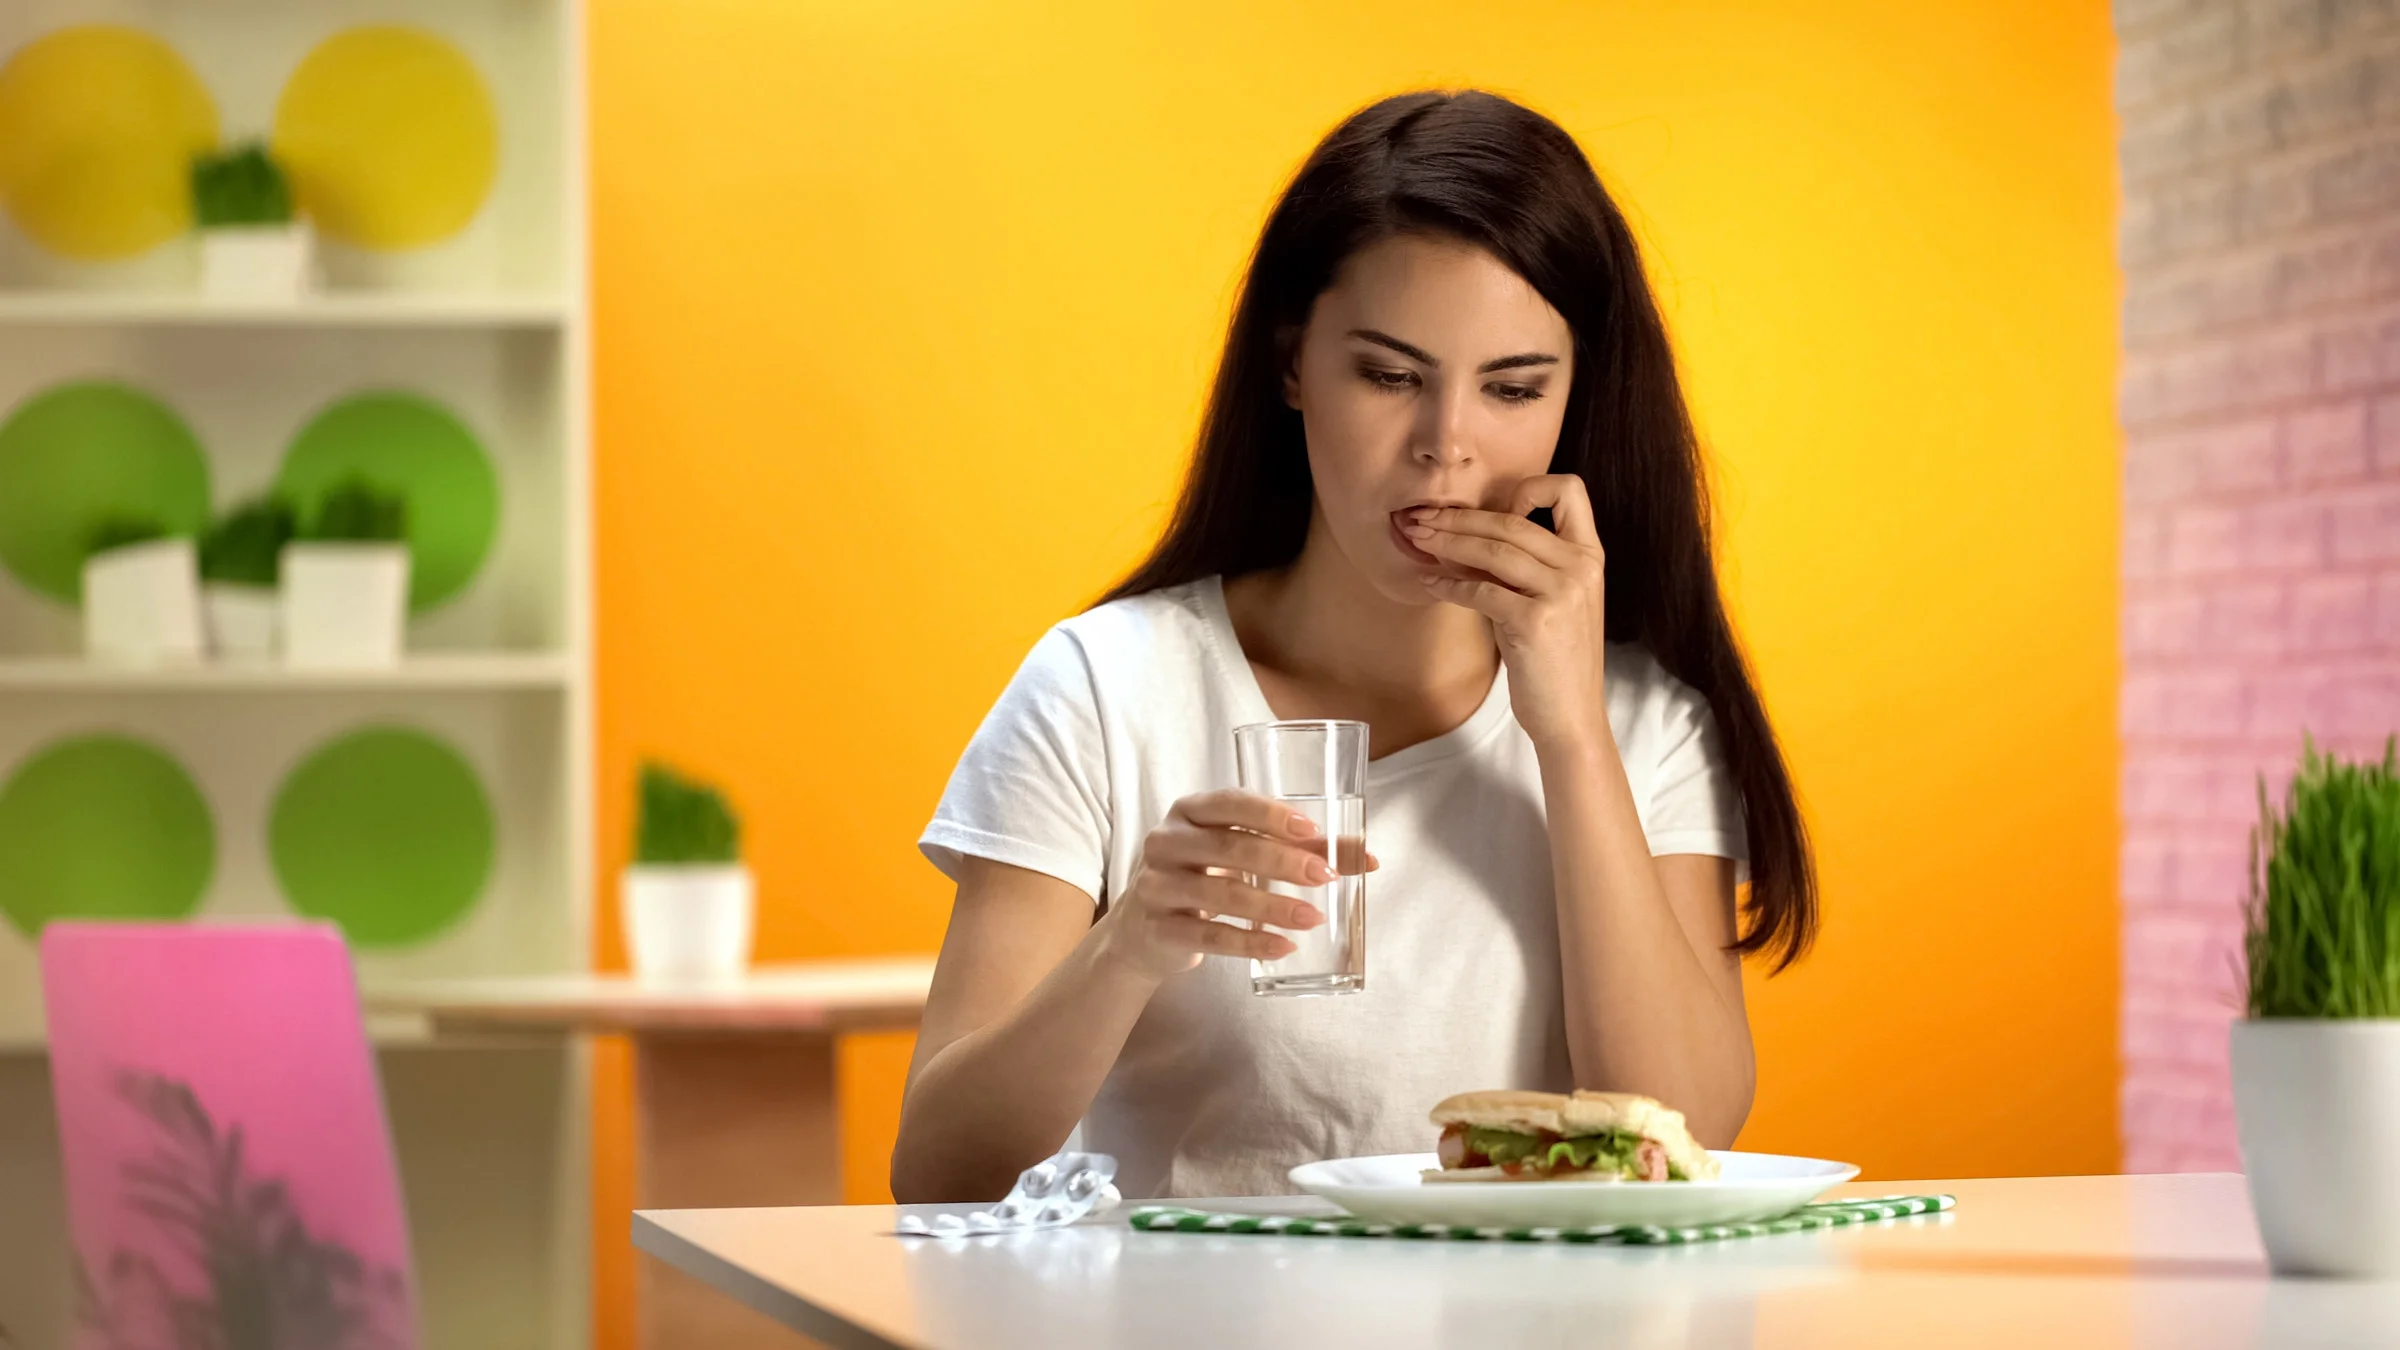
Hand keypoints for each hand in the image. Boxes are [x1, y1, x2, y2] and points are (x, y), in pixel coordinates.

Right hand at [1092, 789, 1374, 982]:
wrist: (1142, 930)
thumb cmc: (1204, 877)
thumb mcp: (1240, 854)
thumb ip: (1299, 850)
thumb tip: (1369, 857)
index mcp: (1189, 811)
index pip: (1229, 802)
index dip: (1270, 813)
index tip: (1313, 828)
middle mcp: (1166, 841)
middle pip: (1227, 846)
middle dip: (1281, 860)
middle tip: (1325, 875)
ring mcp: (1157, 886)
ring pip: (1219, 893)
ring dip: (1272, 905)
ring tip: (1313, 917)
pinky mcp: (1159, 929)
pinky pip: (1208, 936)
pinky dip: (1249, 942)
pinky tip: (1283, 946)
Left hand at [1402, 474, 1609, 750]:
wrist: (1571, 716)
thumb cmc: (1554, 660)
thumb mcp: (1548, 602)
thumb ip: (1520, 568)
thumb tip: (1462, 540)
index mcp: (1590, 555)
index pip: (1569, 490)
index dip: (1529, 487)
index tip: (1492, 507)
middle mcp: (1581, 566)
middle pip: (1511, 521)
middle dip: (1458, 517)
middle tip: (1421, 518)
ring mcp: (1562, 592)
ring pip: (1493, 549)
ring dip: (1447, 542)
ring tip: (1418, 540)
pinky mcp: (1536, 620)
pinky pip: (1481, 590)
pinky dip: (1449, 586)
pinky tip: (1431, 584)